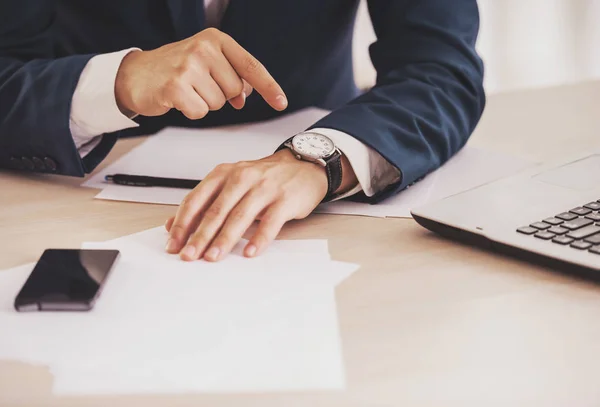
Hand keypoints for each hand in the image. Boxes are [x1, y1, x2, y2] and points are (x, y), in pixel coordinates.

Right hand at [115, 28, 286, 118]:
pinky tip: (178, 99)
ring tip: (187, 90)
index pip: (251, 66)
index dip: (269, 87)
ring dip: (204, 103)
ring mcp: (189, 66)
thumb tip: (246, 96)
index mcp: (216, 39)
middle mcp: (204, 48)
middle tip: (199, 85)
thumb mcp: (206, 63)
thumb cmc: (175, 69)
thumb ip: (231, 76)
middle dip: (221, 95)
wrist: (136, 74)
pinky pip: (200, 112)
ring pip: (219, 103)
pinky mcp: (175, 86)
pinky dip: (191, 112)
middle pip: (235, 90)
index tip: (281, 103)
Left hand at [164, 149, 328, 261]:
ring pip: (240, 216)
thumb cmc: (264, 179)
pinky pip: (270, 222)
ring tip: (213, 257)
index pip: (196, 200)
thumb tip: (173, 225)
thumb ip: (204, 203)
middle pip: (216, 211)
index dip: (183, 224)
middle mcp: (242, 178)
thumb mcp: (231, 184)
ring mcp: (264, 188)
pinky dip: (259, 238)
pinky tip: (250, 252)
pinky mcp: (285, 200)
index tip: (174, 244)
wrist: (303, 166)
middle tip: (189, 256)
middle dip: (200, 236)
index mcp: (224, 174)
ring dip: (225, 239)